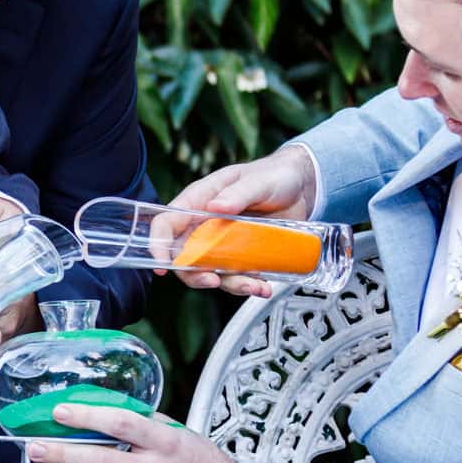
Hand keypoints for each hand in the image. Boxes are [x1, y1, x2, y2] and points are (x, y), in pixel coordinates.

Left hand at [28, 404, 234, 462]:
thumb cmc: (199, 462)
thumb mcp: (177, 432)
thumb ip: (143, 423)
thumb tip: (101, 410)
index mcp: (165, 442)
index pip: (120, 423)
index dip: (87, 416)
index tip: (59, 411)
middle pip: (101, 460)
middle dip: (62, 453)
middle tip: (35, 447)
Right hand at [168, 146, 319, 297]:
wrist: (303, 188)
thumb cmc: (274, 176)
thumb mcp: (257, 181)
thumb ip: (237, 193)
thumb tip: (216, 205)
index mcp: (199, 201)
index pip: (167, 223)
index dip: (158, 245)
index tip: (162, 265)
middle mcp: (206, 224)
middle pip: (184, 256)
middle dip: (195, 275)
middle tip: (213, 281)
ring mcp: (223, 242)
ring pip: (212, 271)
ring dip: (230, 284)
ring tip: (254, 286)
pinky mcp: (242, 255)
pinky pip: (237, 276)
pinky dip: (249, 285)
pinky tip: (263, 285)